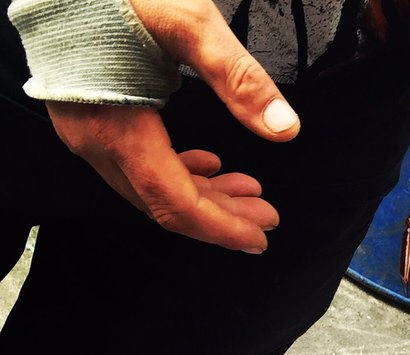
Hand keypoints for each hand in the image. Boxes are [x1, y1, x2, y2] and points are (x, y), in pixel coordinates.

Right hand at [46, 0, 300, 250]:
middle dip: (221, 217)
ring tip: (249, 192)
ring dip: (204, 194)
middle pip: (165, 203)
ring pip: (152, 186)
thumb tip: (285, 129)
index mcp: (116, 129)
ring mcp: (86, 131)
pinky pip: (136, 162)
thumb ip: (237, 78)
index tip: (261, 238)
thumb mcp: (186, 22)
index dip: (221, 228)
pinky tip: (208, 165)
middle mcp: (94, 141)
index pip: (174, 203)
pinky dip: (177, 171)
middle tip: (266, 216)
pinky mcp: (88, 115)